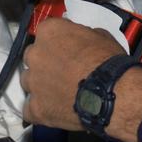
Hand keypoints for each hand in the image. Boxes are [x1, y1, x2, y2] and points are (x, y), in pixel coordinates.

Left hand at [20, 18, 141, 141]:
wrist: (113, 93)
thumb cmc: (108, 62)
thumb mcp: (101, 36)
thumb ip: (82, 35)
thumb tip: (80, 41)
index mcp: (50, 32)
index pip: (46, 31)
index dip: (57, 41)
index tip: (66, 47)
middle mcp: (35, 55)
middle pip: (33, 56)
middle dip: (45, 62)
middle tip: (62, 70)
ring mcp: (33, 82)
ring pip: (28, 81)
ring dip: (40, 85)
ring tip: (59, 92)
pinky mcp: (36, 108)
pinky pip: (29, 109)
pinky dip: (39, 109)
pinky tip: (52, 109)